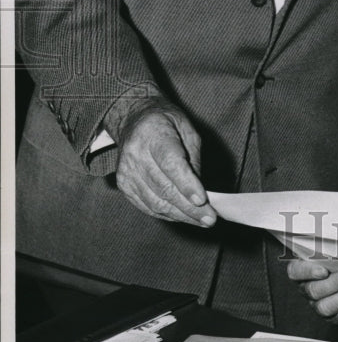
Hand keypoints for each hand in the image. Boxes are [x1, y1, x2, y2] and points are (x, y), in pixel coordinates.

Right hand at [111, 100, 216, 226]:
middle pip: (164, 188)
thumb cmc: (166, 123)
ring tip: (201, 221)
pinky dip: (167, 214)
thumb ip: (194, 159)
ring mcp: (127, 172)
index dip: (187, 185)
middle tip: (210, 219)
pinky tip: (182, 216)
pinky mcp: (124, 185)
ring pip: (156, 202)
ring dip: (180, 215)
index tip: (202, 201)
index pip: (170, 164)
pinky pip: (147, 206)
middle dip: (189, 208)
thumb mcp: (188, 130)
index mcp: (153, 134)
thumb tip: (201, 192)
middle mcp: (135, 154)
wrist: (134, 120)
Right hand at [286, 260, 337, 324]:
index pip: (295, 272)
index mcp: (302, 268)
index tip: (324, 270)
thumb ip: (336, 244)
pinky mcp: (335, 316)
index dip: (307, 272)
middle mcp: (307, 288)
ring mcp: (319, 305)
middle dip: (336, 282)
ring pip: (326, 307)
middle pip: (313, 291)